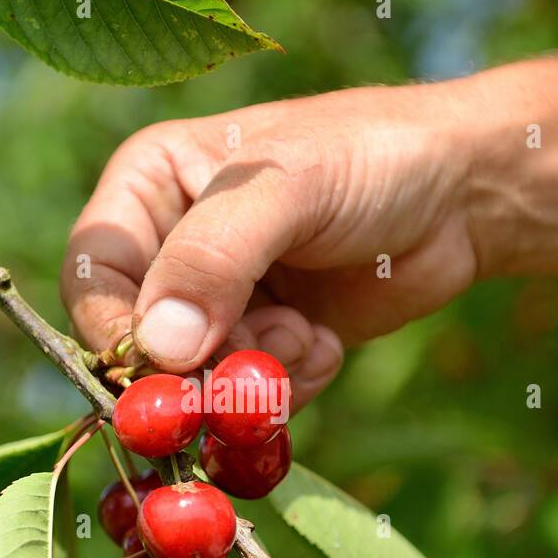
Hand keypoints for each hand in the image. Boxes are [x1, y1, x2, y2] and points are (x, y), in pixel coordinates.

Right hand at [61, 84, 480, 405]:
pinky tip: (328, 342)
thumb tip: (159, 349)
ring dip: (254, 379)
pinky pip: (250, 398)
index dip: (119, 332)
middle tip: (251, 376)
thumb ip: (215, 259)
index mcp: (150, 185)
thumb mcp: (288, 189)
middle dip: (201, 370)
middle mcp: (172, 247)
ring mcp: (220, 302)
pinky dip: (290, 386)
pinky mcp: (266, 344)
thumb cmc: (371, 158)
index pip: (94, 275)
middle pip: (143, 343)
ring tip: (306, 334)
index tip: (167, 371)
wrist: (463, 194)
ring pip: (200, 382)